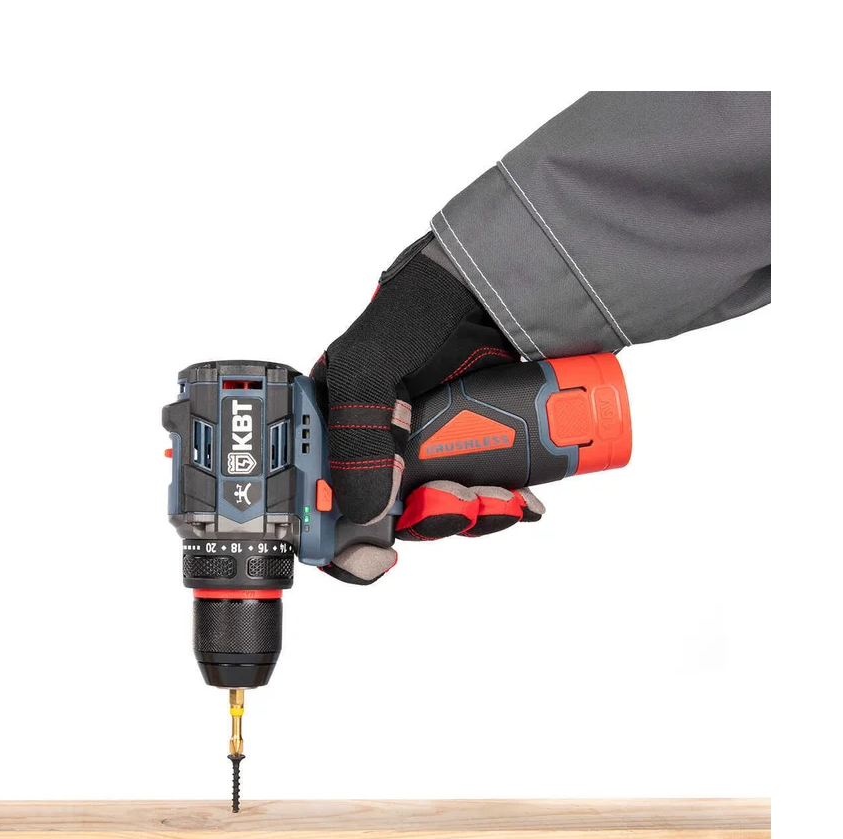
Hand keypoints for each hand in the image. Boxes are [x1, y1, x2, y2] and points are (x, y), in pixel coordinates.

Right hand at [311, 234, 545, 583]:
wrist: (502, 282)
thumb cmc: (422, 307)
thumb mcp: (369, 365)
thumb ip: (355, 433)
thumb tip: (363, 510)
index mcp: (334, 426)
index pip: (320, 500)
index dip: (340, 536)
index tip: (376, 553)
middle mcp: (377, 444)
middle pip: (389, 517)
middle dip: (429, 521)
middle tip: (459, 502)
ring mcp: (429, 448)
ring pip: (442, 510)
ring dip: (473, 515)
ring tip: (501, 497)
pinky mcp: (475, 448)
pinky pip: (484, 495)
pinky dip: (503, 505)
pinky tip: (522, 499)